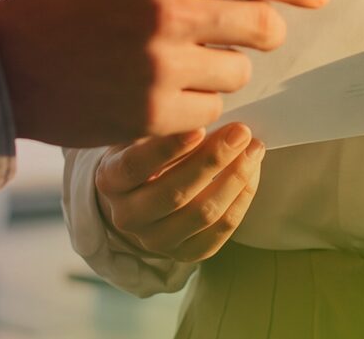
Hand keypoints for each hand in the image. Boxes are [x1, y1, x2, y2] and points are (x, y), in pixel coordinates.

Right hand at [0, 0, 330, 147]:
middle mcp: (167, 13)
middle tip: (256, 37)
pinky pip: (208, 113)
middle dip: (266, 34)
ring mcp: (161, 67)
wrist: (5, 63)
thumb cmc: (63, 7)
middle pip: (261, 28)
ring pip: (237, 75)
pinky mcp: (152, 114)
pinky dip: (196, 106)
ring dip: (221, 72)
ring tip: (183, 66)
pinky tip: (163, 95)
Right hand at [94, 124, 265, 261]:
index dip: (168, 148)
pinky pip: (220, 231)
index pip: (136, 166)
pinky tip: (252, 173)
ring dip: (235, 178)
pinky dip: (241, 200)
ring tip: (253, 149)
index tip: (199, 126)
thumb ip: (162, 126)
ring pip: (202, 213)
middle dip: (214, 160)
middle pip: (175, 193)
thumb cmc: (142, 153)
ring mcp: (155, 241)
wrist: (137, 196)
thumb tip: (202, 111)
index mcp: (110, 181)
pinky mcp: (184, 254)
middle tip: (240, 132)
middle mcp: (127, 217)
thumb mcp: (139, 134)